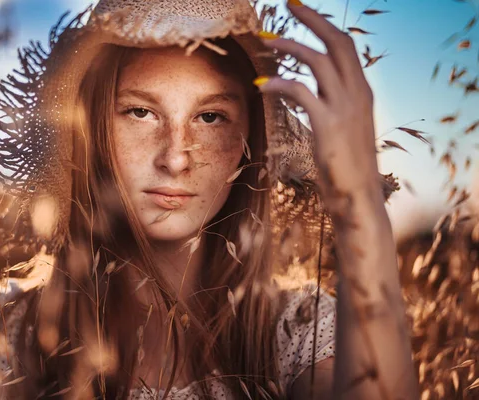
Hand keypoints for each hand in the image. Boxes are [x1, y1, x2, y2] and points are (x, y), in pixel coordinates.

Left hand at [255, 0, 382, 217]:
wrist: (357, 195)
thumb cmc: (347, 165)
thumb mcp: (345, 129)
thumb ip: (334, 106)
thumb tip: (313, 92)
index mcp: (362, 91)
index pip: (345, 47)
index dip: (324, 26)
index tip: (303, 11)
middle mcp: (357, 93)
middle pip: (338, 41)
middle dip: (312, 19)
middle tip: (288, 3)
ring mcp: (345, 107)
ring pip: (318, 61)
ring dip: (291, 46)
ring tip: (266, 40)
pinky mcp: (328, 124)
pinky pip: (300, 91)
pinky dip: (280, 83)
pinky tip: (263, 84)